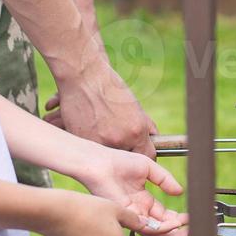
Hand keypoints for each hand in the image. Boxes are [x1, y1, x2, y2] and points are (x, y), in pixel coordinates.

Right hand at [44, 59, 158, 156]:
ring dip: (105, 148)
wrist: (84, 76)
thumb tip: (153, 138)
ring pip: (107, 156)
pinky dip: (89, 142)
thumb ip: (144, 125)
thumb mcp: (134, 105)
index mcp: (136, 131)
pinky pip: (90, 149)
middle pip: (126, 159)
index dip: (144, 156)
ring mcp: (99, 143)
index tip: (139, 155)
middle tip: (118, 141)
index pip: (147, 157)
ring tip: (101, 132)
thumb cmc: (111, 87)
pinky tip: (88, 129)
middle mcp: (119, 140)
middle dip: (124, 152)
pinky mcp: (81, 141)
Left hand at [77, 146, 187, 235]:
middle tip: (190, 230)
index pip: (162, 215)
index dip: (176, 218)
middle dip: (176, 229)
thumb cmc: (119, 161)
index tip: (188, 217)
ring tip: (184, 227)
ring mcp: (132, 214)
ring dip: (171, 230)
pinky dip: (160, 227)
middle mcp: (138, 209)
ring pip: (154, 229)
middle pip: (160, 226)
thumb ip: (165, 179)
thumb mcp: (149, 168)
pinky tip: (171, 223)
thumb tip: (180, 192)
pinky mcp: (126, 216)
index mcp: (143, 199)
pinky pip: (145, 226)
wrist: (100, 162)